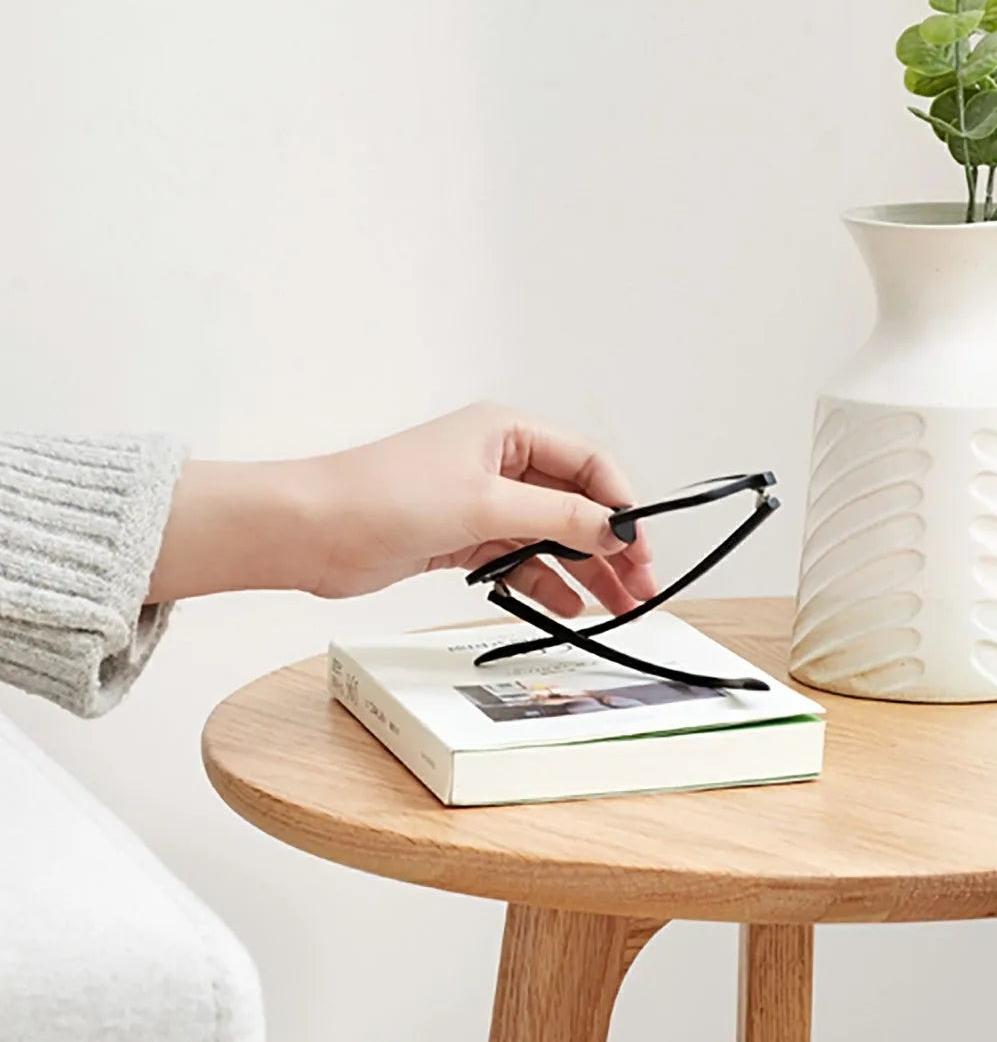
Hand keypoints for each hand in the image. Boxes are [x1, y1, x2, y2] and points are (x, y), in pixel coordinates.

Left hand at [147, 403, 656, 614]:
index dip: (621, 504)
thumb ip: (557, 516)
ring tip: (616, 608)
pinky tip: (567, 608)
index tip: (640, 546)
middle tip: (641, 588)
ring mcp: (482, 502)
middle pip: (577, 504)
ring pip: (552, 537)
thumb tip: (613, 529)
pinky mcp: (463, 537)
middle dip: (610, 547)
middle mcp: (500, 463)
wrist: (309, 531)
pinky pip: (520, 560)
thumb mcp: (484, 504)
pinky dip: (545, 583)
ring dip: (585, 572)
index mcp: (508, 432)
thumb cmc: (381, 497)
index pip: (588, 464)